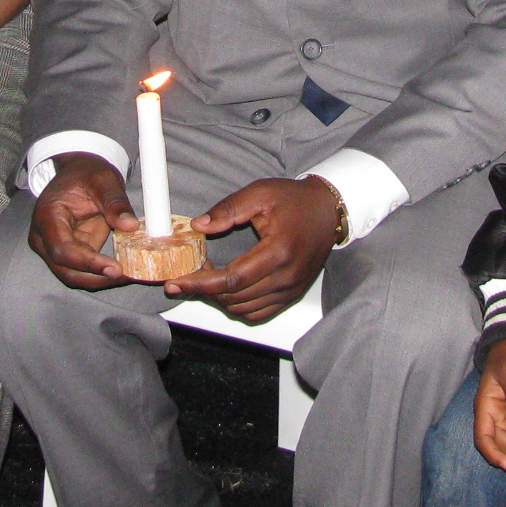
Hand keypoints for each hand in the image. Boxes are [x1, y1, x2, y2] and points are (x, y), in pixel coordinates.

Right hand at [29, 153, 135, 289]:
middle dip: (96, 277)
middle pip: (65, 270)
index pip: (62, 249)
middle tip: (127, 275)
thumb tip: (130, 226)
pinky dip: (101, 274)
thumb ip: (115, 203)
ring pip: (72, 276)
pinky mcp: (68, 253)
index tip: (115, 268)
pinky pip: (82, 271)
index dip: (88, 263)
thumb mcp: (103, 180)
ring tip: (128, 275)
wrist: (78, 172)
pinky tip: (122, 271)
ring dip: (100, 280)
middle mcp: (44, 237)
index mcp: (48, 216)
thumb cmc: (86, 173)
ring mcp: (53, 248)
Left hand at [166, 176, 338, 323]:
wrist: (328, 210)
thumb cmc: (296, 200)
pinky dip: (238, 307)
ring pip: (244, 309)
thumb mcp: (260, 193)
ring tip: (206, 279)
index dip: (200, 283)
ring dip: (219, 299)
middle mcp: (287, 276)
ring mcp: (291, 289)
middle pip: (235, 298)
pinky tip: (227, 291)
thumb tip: (199, 226)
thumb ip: (228, 209)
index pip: (231, 279)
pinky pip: (259, 313)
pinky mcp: (292, 294)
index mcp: (278, 251)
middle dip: (204, 290)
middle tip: (187, 274)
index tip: (177, 282)